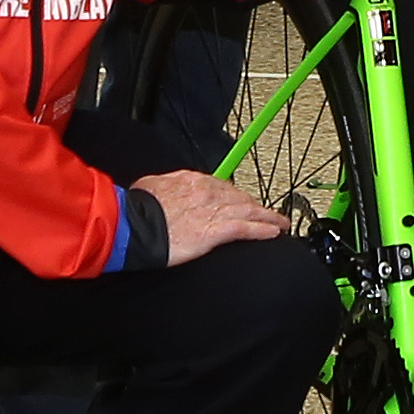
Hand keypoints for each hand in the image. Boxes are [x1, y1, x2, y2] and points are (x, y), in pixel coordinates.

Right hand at [135, 169, 291, 264]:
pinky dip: (263, 230)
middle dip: (256, 206)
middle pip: (239, 198)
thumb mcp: (150, 188)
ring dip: (268, 217)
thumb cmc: (135, 209)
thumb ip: (165, 187)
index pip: (222, 186)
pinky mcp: (215, 231)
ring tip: (280, 223)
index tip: (243, 201)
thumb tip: (163, 189)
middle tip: (266, 213)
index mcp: (191, 180)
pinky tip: (274, 233)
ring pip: (249, 211)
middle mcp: (206, 192)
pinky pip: (246, 229)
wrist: (132, 224)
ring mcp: (213, 211)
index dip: (236, 196)